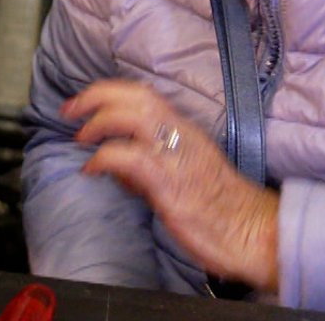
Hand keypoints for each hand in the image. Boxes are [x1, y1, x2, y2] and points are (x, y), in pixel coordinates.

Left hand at [65, 79, 279, 294]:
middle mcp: (182, 136)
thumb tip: (116, 168)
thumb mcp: (183, 176)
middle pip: (136, 96)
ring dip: (99, 122)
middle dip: (96, 96)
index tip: (82, 102)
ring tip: (81, 137)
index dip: (108, 92)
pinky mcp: (171, 184)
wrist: (255, 232)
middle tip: (70, 110)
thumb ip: (148, 167)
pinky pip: (131, 158)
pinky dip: (104, 157)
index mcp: (185, 131)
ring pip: (133, 116)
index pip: (144, 95)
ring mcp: (176, 158)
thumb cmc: (221, 209)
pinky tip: (91, 169)